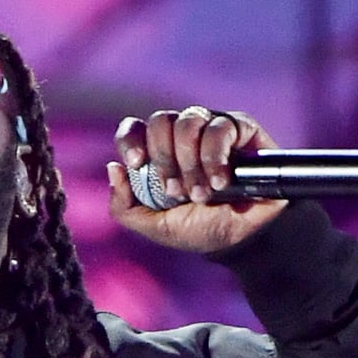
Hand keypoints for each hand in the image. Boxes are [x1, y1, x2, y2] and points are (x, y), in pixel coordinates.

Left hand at [106, 107, 287, 254]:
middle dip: (166, 161)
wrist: (244, 238)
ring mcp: (211, 127)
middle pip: (160, 120)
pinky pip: (220, 127)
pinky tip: (222, 183)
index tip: (137, 163)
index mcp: (158, 153)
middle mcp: (182, 135)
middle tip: (177, 193)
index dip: (131, 140)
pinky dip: (216, 158)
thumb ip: (123, 206)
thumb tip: (113, 167)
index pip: (134, 128)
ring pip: (189, 122)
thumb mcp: (154, 227)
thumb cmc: (200, 229)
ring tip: (203, 194)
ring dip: (192, 164)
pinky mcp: (240, 128)